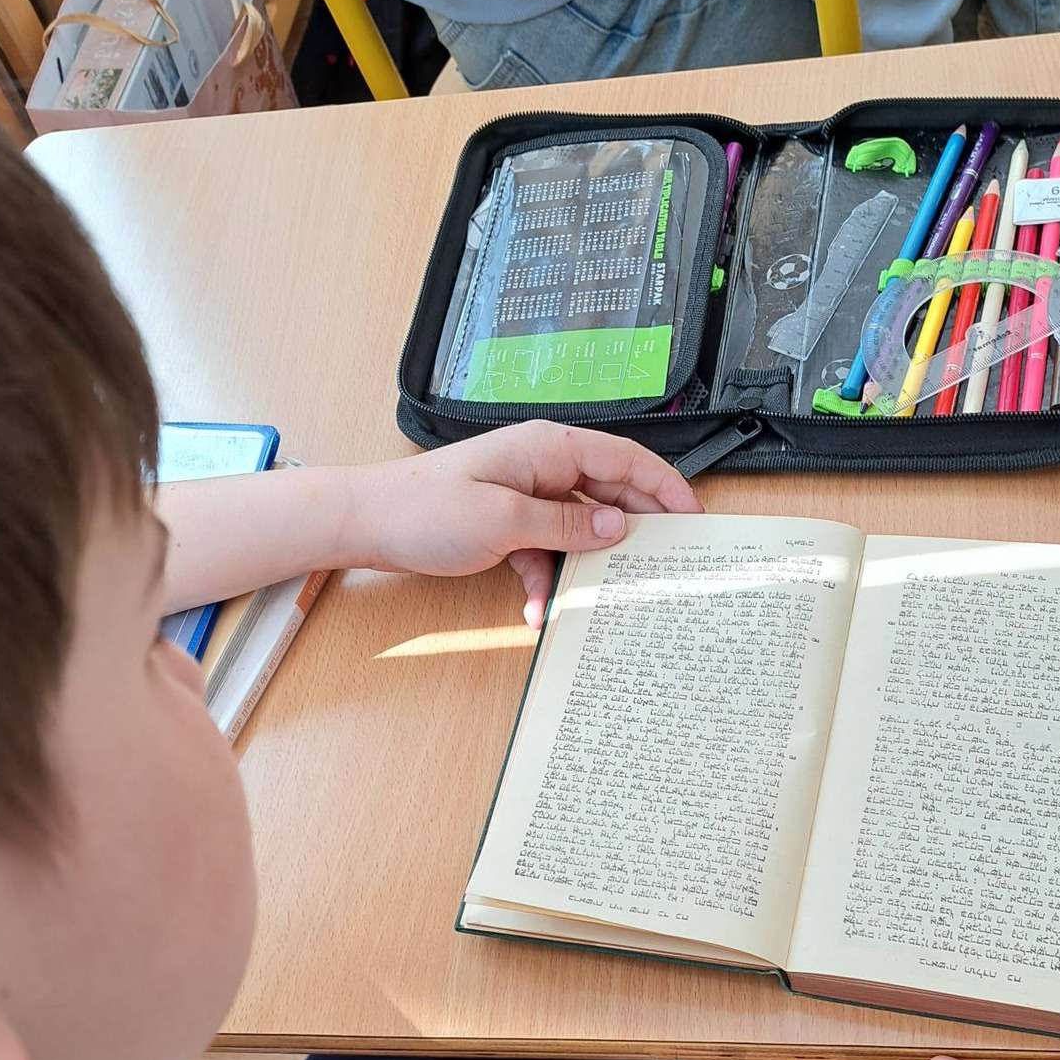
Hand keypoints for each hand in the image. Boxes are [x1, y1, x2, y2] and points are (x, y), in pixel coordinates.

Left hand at [343, 422, 702, 623]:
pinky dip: (543, 580)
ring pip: (578, 530)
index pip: (626, 459)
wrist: (366, 523)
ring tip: (597, 598)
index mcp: (548, 448)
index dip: (665, 487)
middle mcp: (542, 466)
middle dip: (632, 534)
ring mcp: (525, 496)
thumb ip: (567, 525)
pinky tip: (535, 610)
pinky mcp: (507, 524)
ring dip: (581, 568)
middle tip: (661, 568)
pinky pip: (543, 551)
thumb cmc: (425, 509)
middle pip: (608, 495)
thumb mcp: (505, 520)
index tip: (693, 519)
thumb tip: (618, 527)